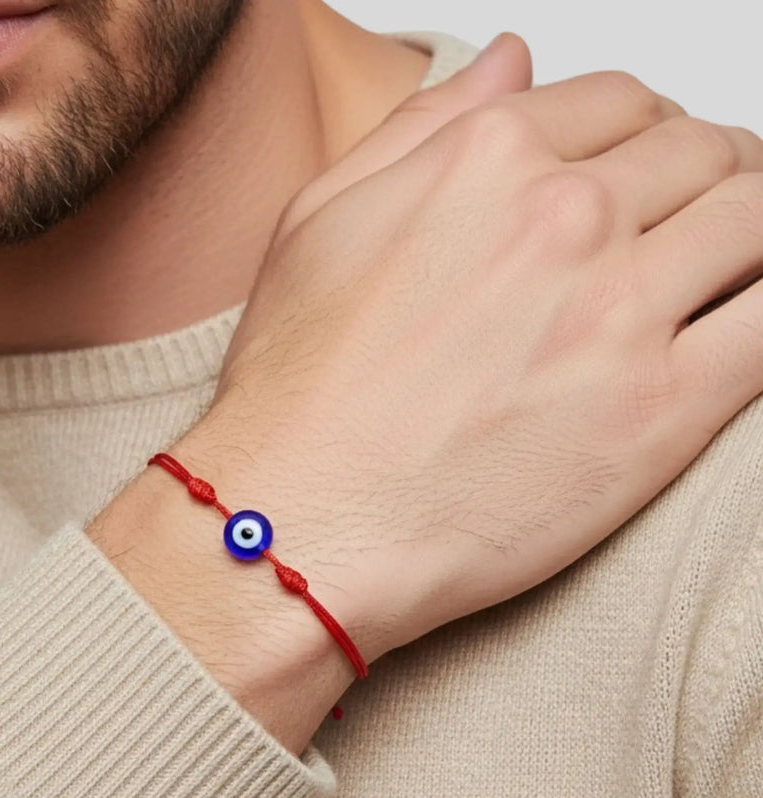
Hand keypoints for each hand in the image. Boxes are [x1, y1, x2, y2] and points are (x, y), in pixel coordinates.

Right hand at [176, 36, 762, 664]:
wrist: (302, 520)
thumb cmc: (296, 391)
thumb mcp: (321, 221)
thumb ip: (424, 127)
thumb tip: (515, 63)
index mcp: (487, 161)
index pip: (621, 105)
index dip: (642, 134)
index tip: (642, 175)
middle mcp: (566, 217)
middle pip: (700, 155)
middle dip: (708, 176)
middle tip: (695, 221)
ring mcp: (621, 312)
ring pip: (757, 223)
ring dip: (756, 232)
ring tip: (732, 268)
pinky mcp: (661, 411)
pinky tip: (748, 322)